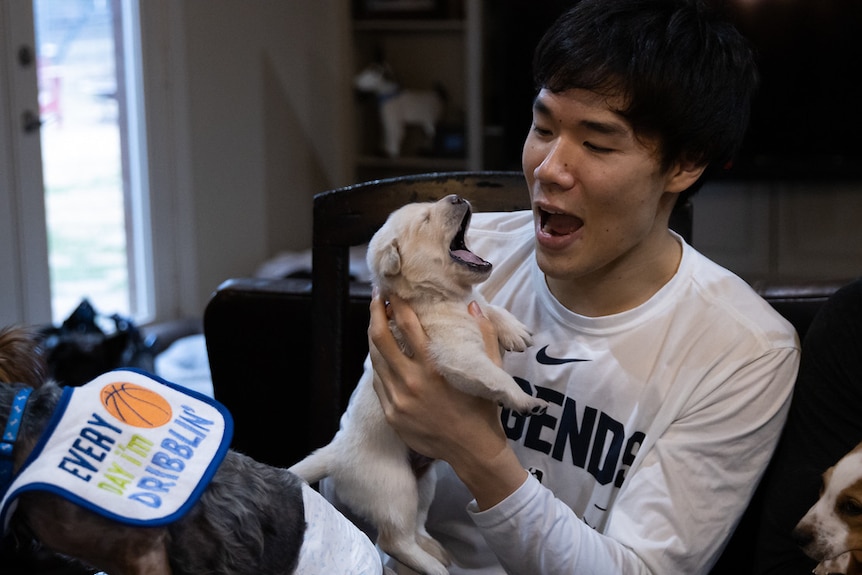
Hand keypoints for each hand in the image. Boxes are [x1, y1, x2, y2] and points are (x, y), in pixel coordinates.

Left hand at [368, 292, 528, 508]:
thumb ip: (484, 335)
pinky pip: (379, 383)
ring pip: (375, 361)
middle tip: (378, 298)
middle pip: (380, 339)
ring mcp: (397, 400)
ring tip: (377, 321)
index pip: (407, 326)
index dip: (397, 304)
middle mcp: (410, 382)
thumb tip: (472, 306)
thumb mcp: (490, 370)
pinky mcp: (392, 415)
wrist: (472, 451)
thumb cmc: (482, 409)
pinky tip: (382, 354)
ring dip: (374, 338)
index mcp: (433, 368)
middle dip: (376, 314)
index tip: (393, 291)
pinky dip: (379, 365)